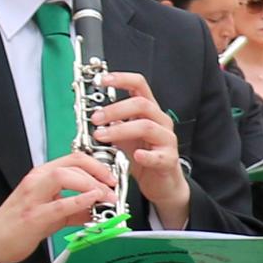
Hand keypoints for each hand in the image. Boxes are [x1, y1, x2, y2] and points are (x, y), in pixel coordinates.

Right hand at [0, 153, 114, 262]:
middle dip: (98, 174)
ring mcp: (33, 197)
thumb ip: (76, 208)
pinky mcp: (33, 216)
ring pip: (64, 176)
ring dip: (90, 185)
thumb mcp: (52, 211)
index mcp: (42, 175)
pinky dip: (79, 201)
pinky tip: (92, 202)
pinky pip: (59, 204)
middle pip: (73, 163)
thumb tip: (99, 209)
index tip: (111, 177)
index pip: (74, 159)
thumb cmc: (21, 222)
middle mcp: (37, 180)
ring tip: (106, 197)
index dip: (97, 165)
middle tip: (113, 189)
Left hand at [83, 66, 189, 221]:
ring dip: (121, 130)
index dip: (121, 79)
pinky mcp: (169, 160)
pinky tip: (136, 156)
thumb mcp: (125, 138)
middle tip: (96, 118)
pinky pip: (159, 155)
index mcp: (149, 112)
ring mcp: (167, 140)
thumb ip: (113, 126)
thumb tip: (93, 115)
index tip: (102, 80)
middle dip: (115, 109)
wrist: (163, 184)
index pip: (139, 85)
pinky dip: (146, 155)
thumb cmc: (144, 157)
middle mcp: (160, 121)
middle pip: (141, 104)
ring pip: (146, 126)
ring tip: (102, 137)